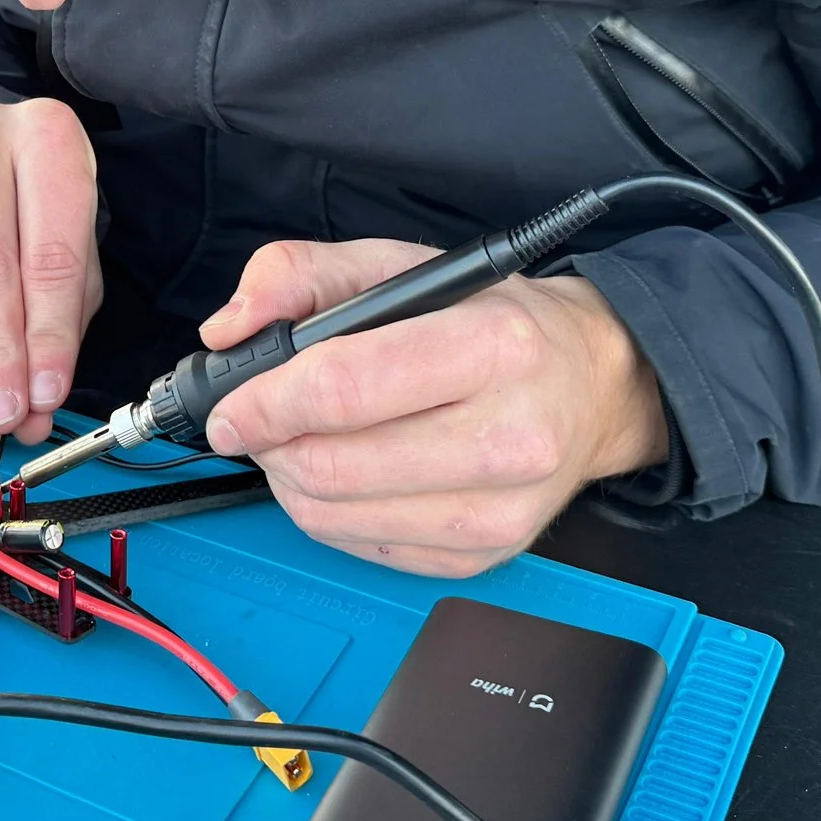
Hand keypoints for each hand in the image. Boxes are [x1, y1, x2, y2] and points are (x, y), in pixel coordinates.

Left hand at [200, 239, 667, 576]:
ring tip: (299, 442)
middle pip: (332, 465)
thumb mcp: (403, 265)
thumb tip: (230, 327)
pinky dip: (329, 512)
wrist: (592, 385)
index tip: (228, 407)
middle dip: (271, 443)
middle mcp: (508, 437)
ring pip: (335, 516)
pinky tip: (345, 475)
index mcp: (492, 346)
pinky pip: (362, 547)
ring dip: (290, 480)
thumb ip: (303, 274)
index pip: (346, 389)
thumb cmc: (494, 322)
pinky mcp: (483, 555)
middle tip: (261, 420)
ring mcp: (499, 510)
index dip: (264, 403)